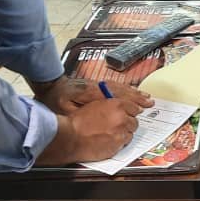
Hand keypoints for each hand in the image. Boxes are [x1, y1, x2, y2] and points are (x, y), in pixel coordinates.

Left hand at [32, 76, 152, 115]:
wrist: (48, 84)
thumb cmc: (55, 100)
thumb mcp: (64, 110)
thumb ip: (81, 113)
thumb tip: (96, 116)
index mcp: (90, 92)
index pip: (114, 96)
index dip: (129, 101)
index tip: (141, 107)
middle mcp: (97, 86)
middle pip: (120, 90)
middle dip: (136, 97)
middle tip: (150, 102)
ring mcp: (97, 84)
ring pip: (119, 87)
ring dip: (133, 92)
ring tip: (146, 97)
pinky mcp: (96, 84)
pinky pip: (114, 86)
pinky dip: (125, 89)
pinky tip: (132, 92)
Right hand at [41, 97, 144, 164]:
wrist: (72, 137)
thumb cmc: (79, 122)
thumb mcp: (95, 105)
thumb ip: (110, 106)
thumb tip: (119, 108)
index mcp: (116, 105)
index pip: (134, 107)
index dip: (132, 112)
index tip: (131, 114)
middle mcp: (121, 117)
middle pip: (134, 121)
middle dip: (128, 123)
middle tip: (118, 126)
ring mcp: (121, 132)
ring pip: (131, 133)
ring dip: (124, 134)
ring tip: (111, 134)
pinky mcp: (118, 144)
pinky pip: (125, 143)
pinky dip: (120, 143)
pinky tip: (109, 141)